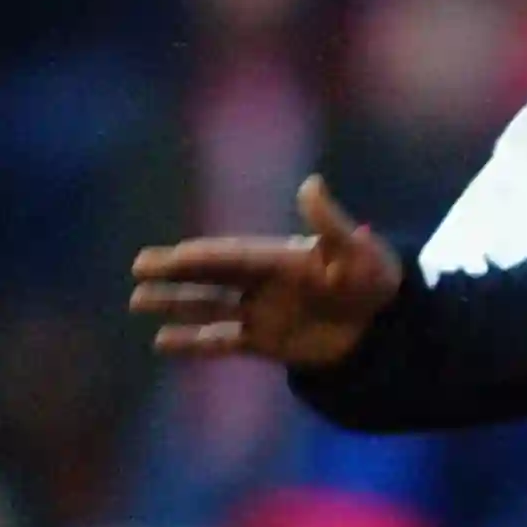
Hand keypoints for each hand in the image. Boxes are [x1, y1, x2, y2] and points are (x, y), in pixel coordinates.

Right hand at [130, 175, 403, 368]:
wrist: (388, 326)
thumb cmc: (375, 280)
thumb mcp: (354, 249)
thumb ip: (327, 222)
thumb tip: (310, 183)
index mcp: (281, 258)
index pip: (231, 256)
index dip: (200, 257)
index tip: (166, 256)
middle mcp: (264, 284)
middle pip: (211, 277)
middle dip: (176, 274)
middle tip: (138, 268)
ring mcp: (263, 313)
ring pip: (209, 307)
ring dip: (175, 305)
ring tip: (137, 301)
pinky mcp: (266, 343)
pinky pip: (221, 342)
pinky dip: (193, 343)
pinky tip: (161, 342)